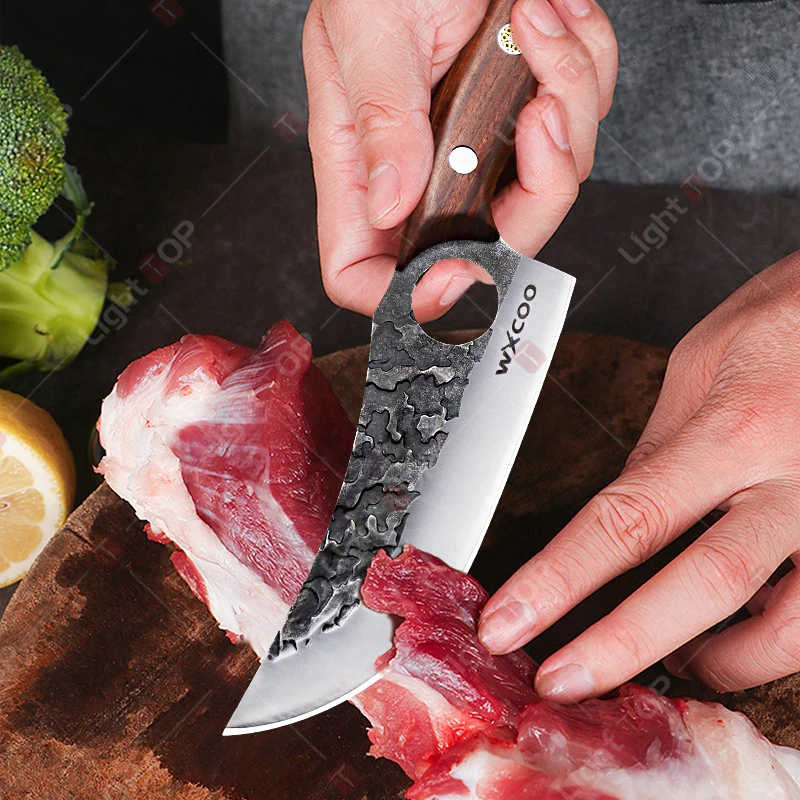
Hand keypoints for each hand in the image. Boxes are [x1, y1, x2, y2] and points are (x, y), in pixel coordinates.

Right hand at [303, 0, 616, 321]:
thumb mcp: (368, 28)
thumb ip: (381, 123)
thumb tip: (389, 206)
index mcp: (364, 167)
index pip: (366, 276)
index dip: (410, 300)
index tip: (459, 270)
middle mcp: (422, 172)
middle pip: (485, 251)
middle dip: (533, 192)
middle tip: (538, 114)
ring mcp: (479, 149)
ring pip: (547, 189)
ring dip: (568, 103)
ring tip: (539, 24)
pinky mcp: (524, 116)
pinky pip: (577, 129)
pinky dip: (584, 68)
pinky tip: (552, 15)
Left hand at [479, 252, 799, 700]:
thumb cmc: (787, 318)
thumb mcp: (702, 363)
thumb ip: (663, 445)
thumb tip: (621, 510)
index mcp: (733, 430)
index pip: (625, 519)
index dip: (558, 581)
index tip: (510, 621)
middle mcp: (791, 480)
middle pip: (702, 585)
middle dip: (622, 647)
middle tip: (563, 682)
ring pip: (788, 628)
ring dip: (721, 663)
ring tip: (678, 664)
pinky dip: (775, 638)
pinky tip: (746, 631)